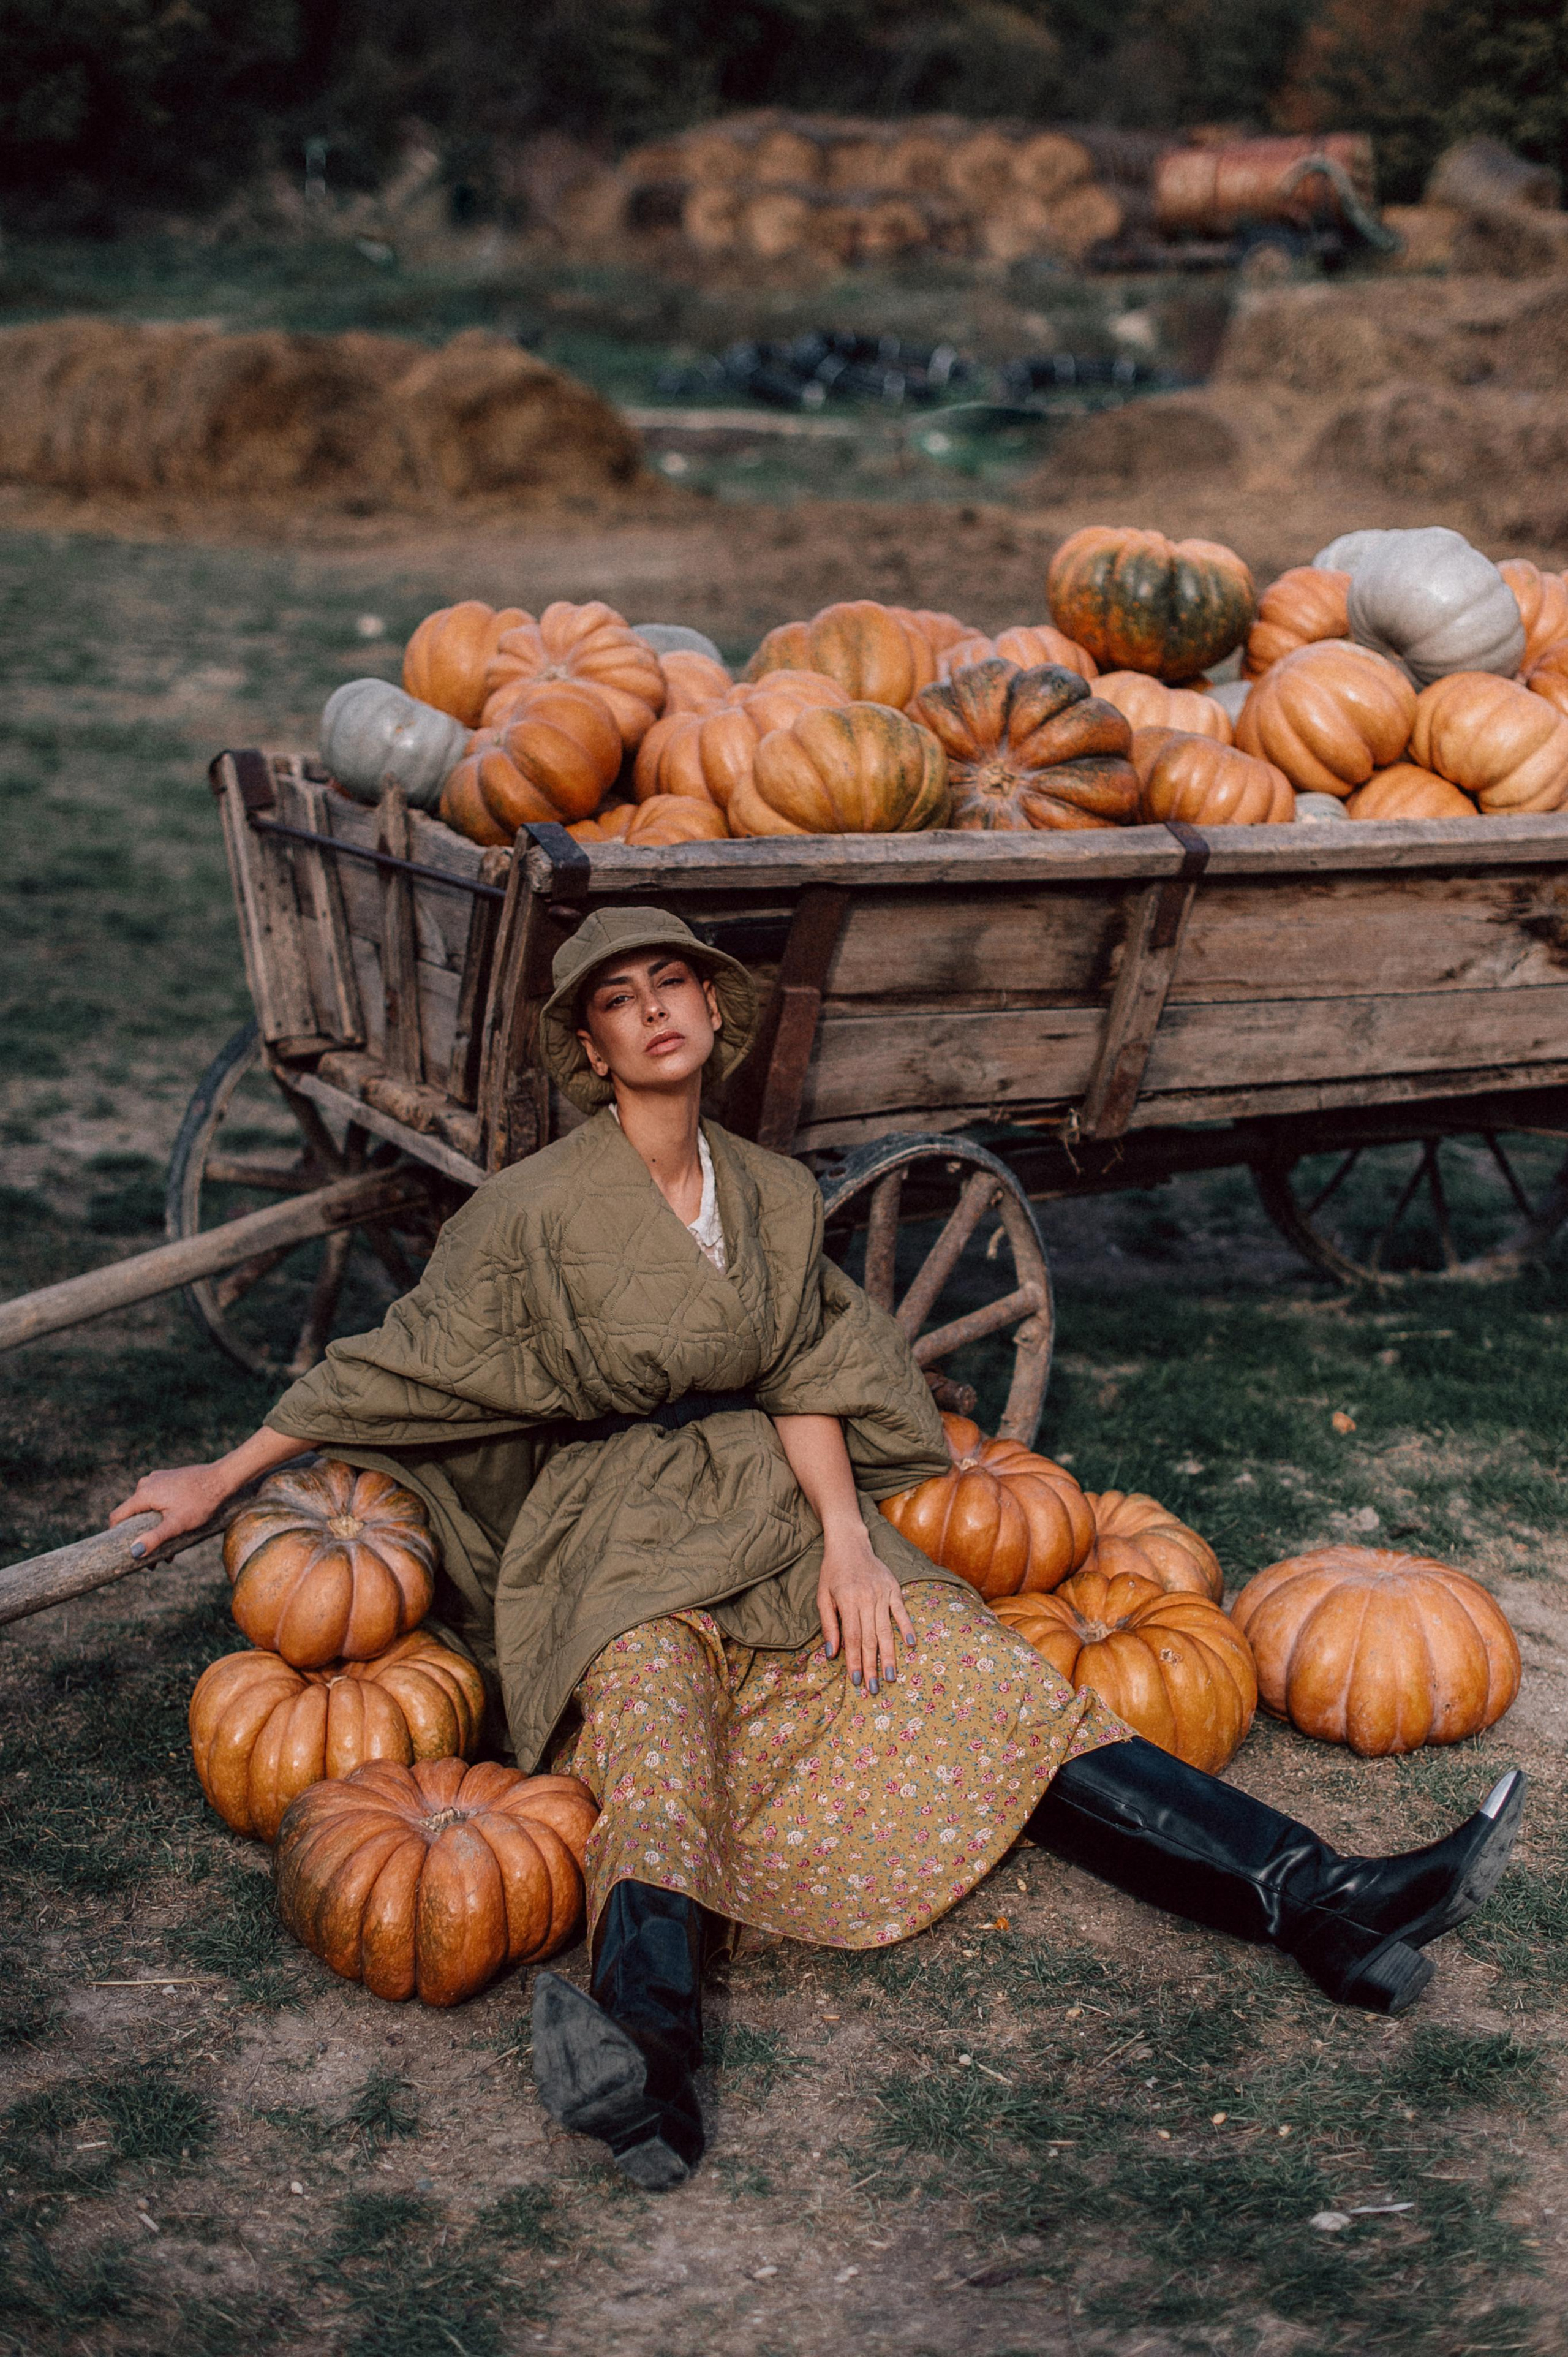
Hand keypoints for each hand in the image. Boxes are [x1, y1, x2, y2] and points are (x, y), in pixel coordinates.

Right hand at [108, 1463, 234, 1555]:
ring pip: (148, 1510)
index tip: (123, 1552)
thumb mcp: (176, 1524)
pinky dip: (162, 1517)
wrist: (222, 1478)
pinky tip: (175, 1532)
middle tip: (154, 1562)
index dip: (116, 1535)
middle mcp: (146, 1484)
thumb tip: (134, 1552)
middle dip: (142, 1538)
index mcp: (143, 1494)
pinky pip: (158, 1501)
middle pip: (134, 1515)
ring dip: (155, 1530)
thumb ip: (154, 1538)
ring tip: (170, 1553)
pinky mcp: (168, 1480)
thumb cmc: (201, 1502)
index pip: (117, 1516)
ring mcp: (158, 1480)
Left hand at [816, 1521, 915, 1697]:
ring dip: (889, 1655)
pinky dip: (907, 1628)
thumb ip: (828, 1625)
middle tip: (874, 1688)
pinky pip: (901, 1611)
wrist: (850, 1543)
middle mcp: (866, 1597)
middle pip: (870, 1638)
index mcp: (846, 1600)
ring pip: (886, 1630)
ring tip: (890, 1676)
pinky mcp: (894, 1588)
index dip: (854, 1660)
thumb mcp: (822, 1596)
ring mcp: (882, 1593)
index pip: (851, 1637)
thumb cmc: (832, 1572)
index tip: (856, 1680)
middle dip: (871, 1665)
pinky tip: (911, 1645)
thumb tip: (832, 1654)